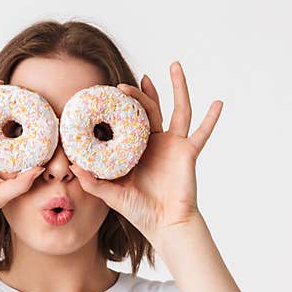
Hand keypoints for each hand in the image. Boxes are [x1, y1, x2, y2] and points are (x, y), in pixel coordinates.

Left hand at [68, 61, 221, 244]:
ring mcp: (174, 146)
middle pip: (150, 109)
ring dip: (178, 87)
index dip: (121, 107)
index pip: (128, 121)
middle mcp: (156, 144)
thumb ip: (93, 181)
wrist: (165, 225)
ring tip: (174, 66)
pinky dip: (211, 119)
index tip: (109, 92)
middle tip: (130, 82)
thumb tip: (72, 166)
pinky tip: (218, 103)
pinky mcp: (188, 153)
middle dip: (141, 93)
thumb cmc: (140, 211)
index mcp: (137, 150)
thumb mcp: (112, 195)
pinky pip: (202, 133)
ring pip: (178, 110)